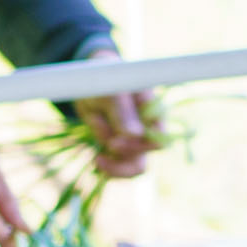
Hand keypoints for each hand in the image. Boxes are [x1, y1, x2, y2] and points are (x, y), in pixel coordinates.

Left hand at [72, 48, 159, 178]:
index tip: (114, 142)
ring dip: (111, 158)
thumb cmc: (105, 79)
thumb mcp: (111, 92)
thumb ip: (122, 111)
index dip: (138, 146)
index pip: (159, 140)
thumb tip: (136, 135)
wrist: (88, 81)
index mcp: (153, 113)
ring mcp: (132, 141)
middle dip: (121, 155)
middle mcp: (146, 130)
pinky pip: (118, 167)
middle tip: (101, 142)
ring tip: (96, 143)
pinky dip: (106, 165)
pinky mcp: (117, 147)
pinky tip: (97, 157)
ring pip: (131, 166)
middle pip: (143, 158)